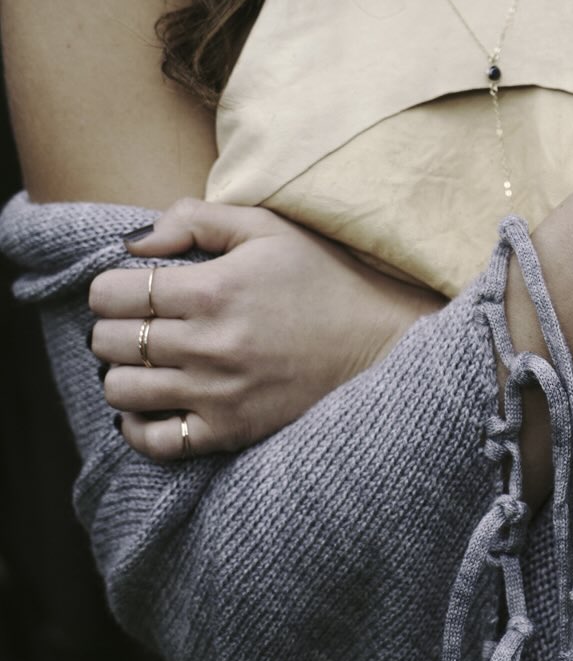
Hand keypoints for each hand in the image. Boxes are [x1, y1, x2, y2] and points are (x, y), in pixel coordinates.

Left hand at [88, 199, 443, 460]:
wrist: (378, 342)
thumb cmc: (322, 278)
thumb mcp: (267, 228)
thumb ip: (197, 219)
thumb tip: (137, 242)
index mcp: (213, 289)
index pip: (112, 294)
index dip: (108, 287)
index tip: (127, 287)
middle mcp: (208, 344)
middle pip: (108, 341)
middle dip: (111, 326)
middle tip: (135, 321)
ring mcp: (217, 393)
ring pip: (120, 390)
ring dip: (120, 371)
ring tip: (144, 358)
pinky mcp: (229, 431)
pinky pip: (153, 441)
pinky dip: (137, 424)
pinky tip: (151, 403)